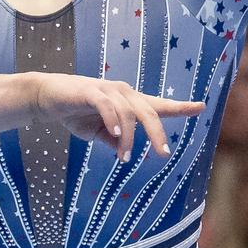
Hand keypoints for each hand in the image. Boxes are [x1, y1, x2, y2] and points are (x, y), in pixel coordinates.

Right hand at [23, 73, 204, 160]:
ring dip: (128, 138)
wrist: (47, 98)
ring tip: (124, 157)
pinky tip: (115, 134)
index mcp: (128, 102)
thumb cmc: (75, 112)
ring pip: (128, 114)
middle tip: (163, 154)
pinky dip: (113, 120)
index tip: (200, 107)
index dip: (180, 106)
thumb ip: (114, 139)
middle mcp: (123, 92)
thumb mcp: (98, 131)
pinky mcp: (90, 91)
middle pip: (149, 112)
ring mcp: (107, 90)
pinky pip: (107, 105)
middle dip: (158, 133)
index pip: (158, 105)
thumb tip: (125, 151)